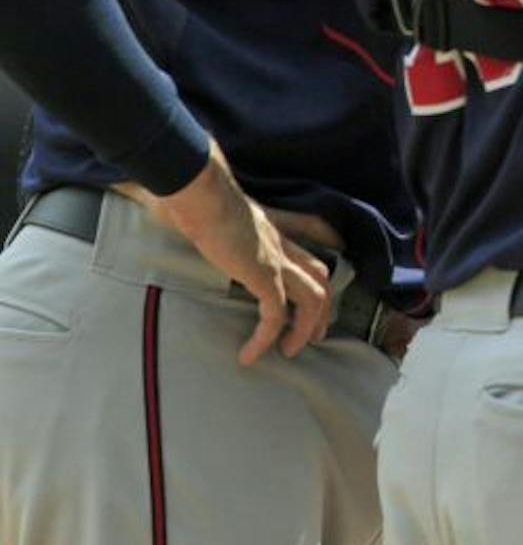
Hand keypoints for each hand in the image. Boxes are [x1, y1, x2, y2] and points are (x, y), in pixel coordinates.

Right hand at [143, 146, 330, 364]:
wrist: (198, 190)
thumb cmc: (196, 197)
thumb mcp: (213, 212)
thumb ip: (212, 223)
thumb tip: (180, 224)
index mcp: (271, 231)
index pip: (309, 247)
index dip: (316, 273)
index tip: (315, 298)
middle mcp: (281, 245)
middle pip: (320, 278)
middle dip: (321, 311)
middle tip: (312, 338)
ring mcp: (277, 258)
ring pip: (313, 298)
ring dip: (304, 329)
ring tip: (287, 351)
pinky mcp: (264, 274)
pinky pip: (275, 313)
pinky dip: (267, 337)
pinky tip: (249, 354)